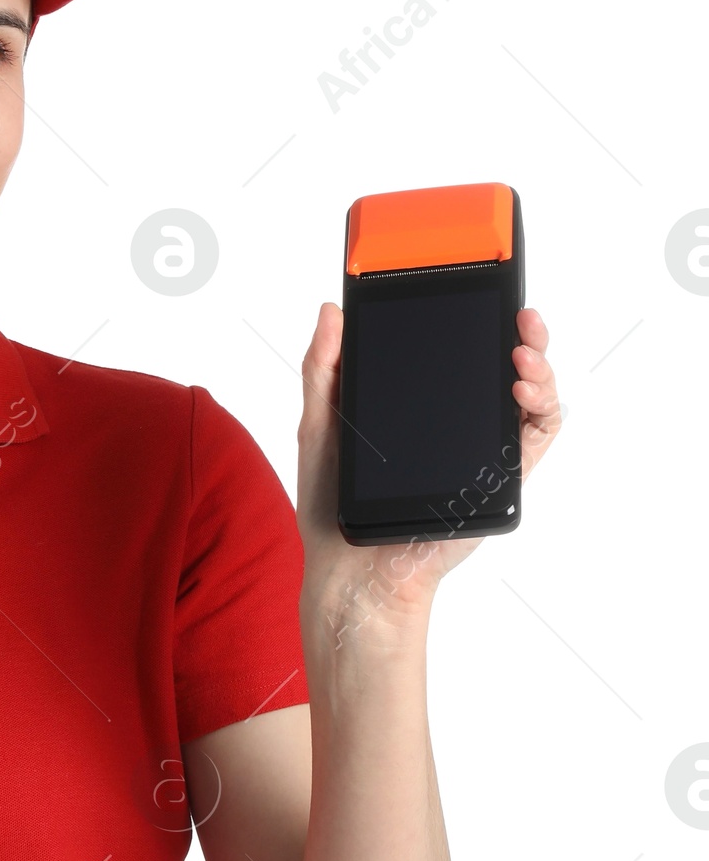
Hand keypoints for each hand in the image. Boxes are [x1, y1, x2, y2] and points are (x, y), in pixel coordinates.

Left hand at [297, 302, 562, 624]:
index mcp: (418, 404)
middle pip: (504, 368)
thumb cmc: (331, 503)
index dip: (476, 320)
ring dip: (538, 367)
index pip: (458, 352)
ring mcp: (479, 450)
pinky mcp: (497, 478)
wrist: (348, 569)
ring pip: (529, 398)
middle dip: (525, 336)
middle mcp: (455, 423)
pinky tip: (521, 392)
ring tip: (521, 355)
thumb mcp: (320, 424)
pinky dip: (540, 409)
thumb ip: (325, 368)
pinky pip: (534, 438)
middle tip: (520, 317)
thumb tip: (332, 310)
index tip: (478, 291)